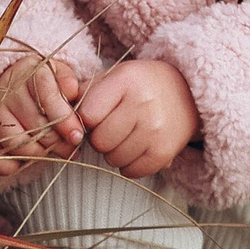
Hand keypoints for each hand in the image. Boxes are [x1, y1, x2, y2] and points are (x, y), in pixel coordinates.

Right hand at [0, 53, 86, 183]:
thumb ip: (68, 82)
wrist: (13, 88)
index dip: (64, 119)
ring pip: (15, 144)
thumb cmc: (43, 84)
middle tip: (70, 147)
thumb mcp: (59, 75)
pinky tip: (26, 159)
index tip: (77, 136)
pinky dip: (11, 165)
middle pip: (34, 125)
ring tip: (52, 152)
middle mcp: (5, 91)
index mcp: (28, 71)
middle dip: (56, 142)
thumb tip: (71, 90)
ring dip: (38, 154)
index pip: (46, 97)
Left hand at [77, 56, 200, 178]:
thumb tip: (60, 108)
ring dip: (114, 152)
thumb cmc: (143, 85)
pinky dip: (129, 165)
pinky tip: (137, 148)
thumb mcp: (117, 76)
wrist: (189, 93)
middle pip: (99, 140)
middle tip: (114, 128)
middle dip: (101, 138)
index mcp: (126, 80)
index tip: (98, 115)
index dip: (88, 119)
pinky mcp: (164, 152)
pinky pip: (131, 171)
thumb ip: (86, 91)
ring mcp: (155, 129)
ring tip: (127, 137)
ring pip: (113, 159)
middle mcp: (142, 103)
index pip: (87, 115)